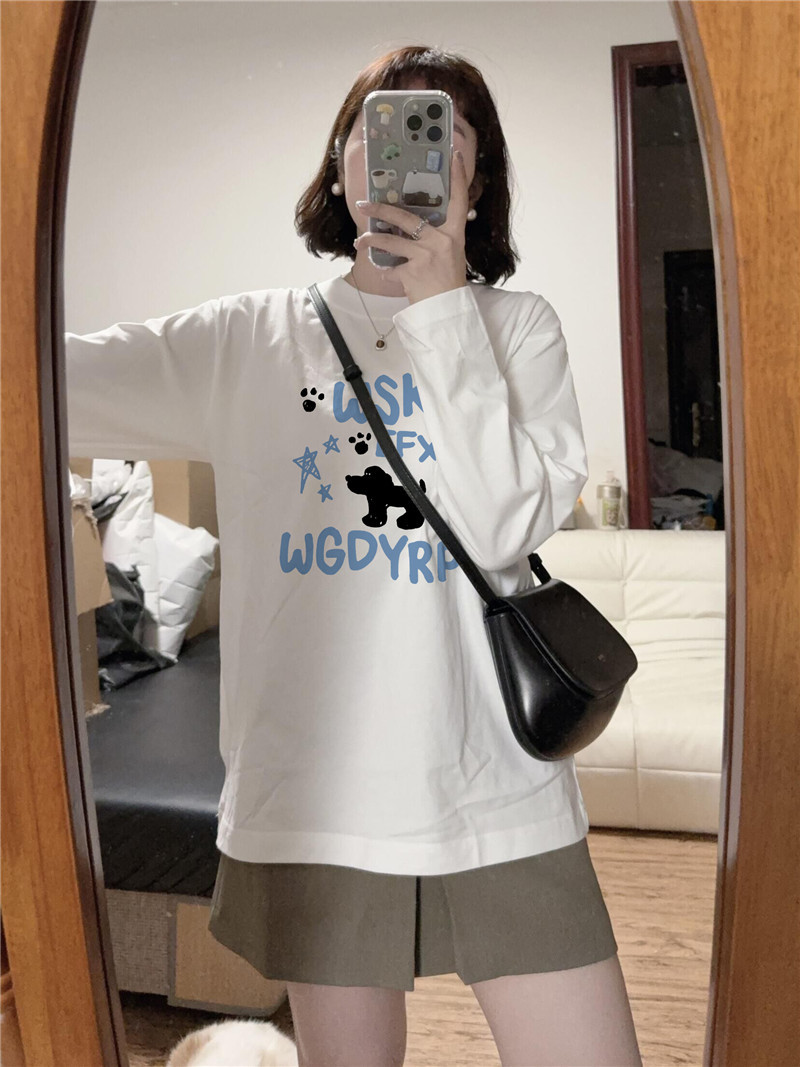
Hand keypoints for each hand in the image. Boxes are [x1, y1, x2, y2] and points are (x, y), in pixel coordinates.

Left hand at [352, 149, 469, 304]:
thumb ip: (436, 236)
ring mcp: (426, 257)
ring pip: (390, 242)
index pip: (459, 200)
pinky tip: (383, 273)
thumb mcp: (451, 254)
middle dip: (381, 210)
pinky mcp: (412, 274)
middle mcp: (441, 241)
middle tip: (363, 205)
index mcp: (455, 234)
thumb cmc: (447, 281)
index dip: (458, 177)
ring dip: (371, 241)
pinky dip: (385, 272)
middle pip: (406, 218)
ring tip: (359, 241)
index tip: (454, 156)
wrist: (447, 311)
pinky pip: (390, 269)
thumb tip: (412, 221)